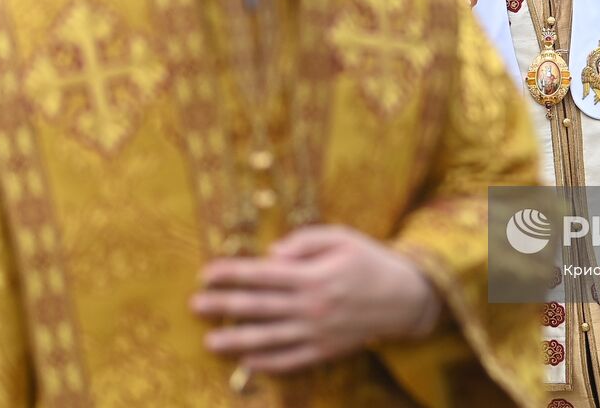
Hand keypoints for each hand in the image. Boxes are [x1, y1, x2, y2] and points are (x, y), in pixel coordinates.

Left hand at [191, 225, 441, 373]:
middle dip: (223, 305)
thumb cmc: (370, 259)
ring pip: (268, 338)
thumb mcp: (342, 237)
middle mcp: (311, 306)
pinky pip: (289, 360)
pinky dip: (266, 362)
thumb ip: (305, 241)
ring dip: (235, 339)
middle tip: (195, 304)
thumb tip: (271, 254)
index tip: (206, 273)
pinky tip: (246, 360)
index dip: (231, 273)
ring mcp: (317, 332)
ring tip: (210, 340)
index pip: (262, 274)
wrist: (405, 297)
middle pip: (258, 306)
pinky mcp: (325, 351)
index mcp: (313, 275)